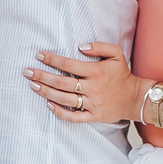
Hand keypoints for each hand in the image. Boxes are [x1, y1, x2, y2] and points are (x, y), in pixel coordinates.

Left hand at [25, 42, 152, 123]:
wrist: (135, 98)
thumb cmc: (122, 74)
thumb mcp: (116, 53)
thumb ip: (99, 46)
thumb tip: (80, 46)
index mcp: (96, 71)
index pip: (69, 65)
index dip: (52, 59)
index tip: (39, 55)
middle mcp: (93, 88)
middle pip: (62, 83)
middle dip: (42, 76)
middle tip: (27, 71)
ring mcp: (92, 103)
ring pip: (65, 99)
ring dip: (46, 92)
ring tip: (33, 85)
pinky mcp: (93, 116)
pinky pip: (74, 117)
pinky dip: (60, 112)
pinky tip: (49, 105)